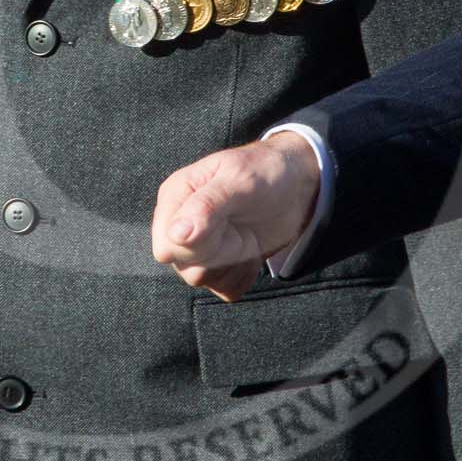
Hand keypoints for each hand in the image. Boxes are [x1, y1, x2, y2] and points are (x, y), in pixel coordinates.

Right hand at [151, 131, 320, 301]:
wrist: (295, 184)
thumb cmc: (265, 172)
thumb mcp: (240, 181)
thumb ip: (206, 206)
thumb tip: (176, 234)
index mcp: (176, 196)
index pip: (166, 246)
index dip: (196, 245)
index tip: (224, 226)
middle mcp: (180, 222)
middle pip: (184, 267)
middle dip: (219, 255)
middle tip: (239, 228)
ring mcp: (198, 245)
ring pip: (203, 280)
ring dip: (233, 265)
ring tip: (247, 237)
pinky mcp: (217, 262)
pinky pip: (223, 288)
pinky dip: (242, 275)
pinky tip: (251, 251)